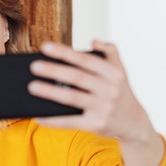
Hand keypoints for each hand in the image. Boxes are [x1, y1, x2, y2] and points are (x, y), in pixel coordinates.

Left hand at [28, 40, 163, 165]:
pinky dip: (53, 120)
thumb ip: (110, 52)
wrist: (134, 123)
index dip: (65, 52)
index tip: (45, 46)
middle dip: (53, 71)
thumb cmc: (120, 92)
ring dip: (50, 92)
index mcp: (114, 73)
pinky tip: (38, 116)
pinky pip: (70, 122)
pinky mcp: (97, 124)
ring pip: (72, 98)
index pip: (85, 60)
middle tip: (33, 66)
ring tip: (32, 87)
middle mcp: (110, 90)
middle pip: (77, 77)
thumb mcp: (120, 71)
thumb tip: (93, 41)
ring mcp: (104, 108)